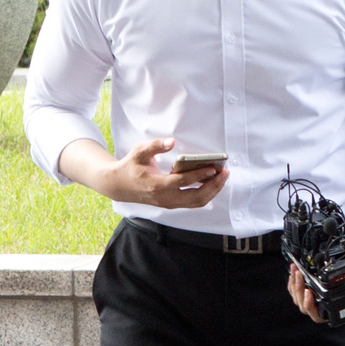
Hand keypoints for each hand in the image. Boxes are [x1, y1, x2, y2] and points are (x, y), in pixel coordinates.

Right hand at [89, 138, 229, 208]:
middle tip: (224, 173)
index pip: (182, 181)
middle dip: (213, 186)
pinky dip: (206, 193)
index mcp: (156, 185)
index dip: (199, 175)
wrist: (120, 186)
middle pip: (195, 197)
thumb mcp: (139, 152)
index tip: (213, 168)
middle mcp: (165, 198)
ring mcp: (170, 203)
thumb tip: (171, 141)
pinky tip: (214, 182)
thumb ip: (155, 145)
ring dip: (213, 191)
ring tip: (223, 177)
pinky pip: (194, 202)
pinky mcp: (173, 204)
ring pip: (197, 202)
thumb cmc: (131, 166)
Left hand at [288, 216, 344, 324]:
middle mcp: (322, 307)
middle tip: (299, 275)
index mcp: (334, 310)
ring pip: (297, 298)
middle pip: (303, 305)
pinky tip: (294, 271)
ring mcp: (314, 300)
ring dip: (294, 284)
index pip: (317, 315)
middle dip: (299, 290)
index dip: (310, 306)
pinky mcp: (309, 290)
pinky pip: (296, 291)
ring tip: (295, 269)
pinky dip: (293, 281)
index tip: (309, 292)